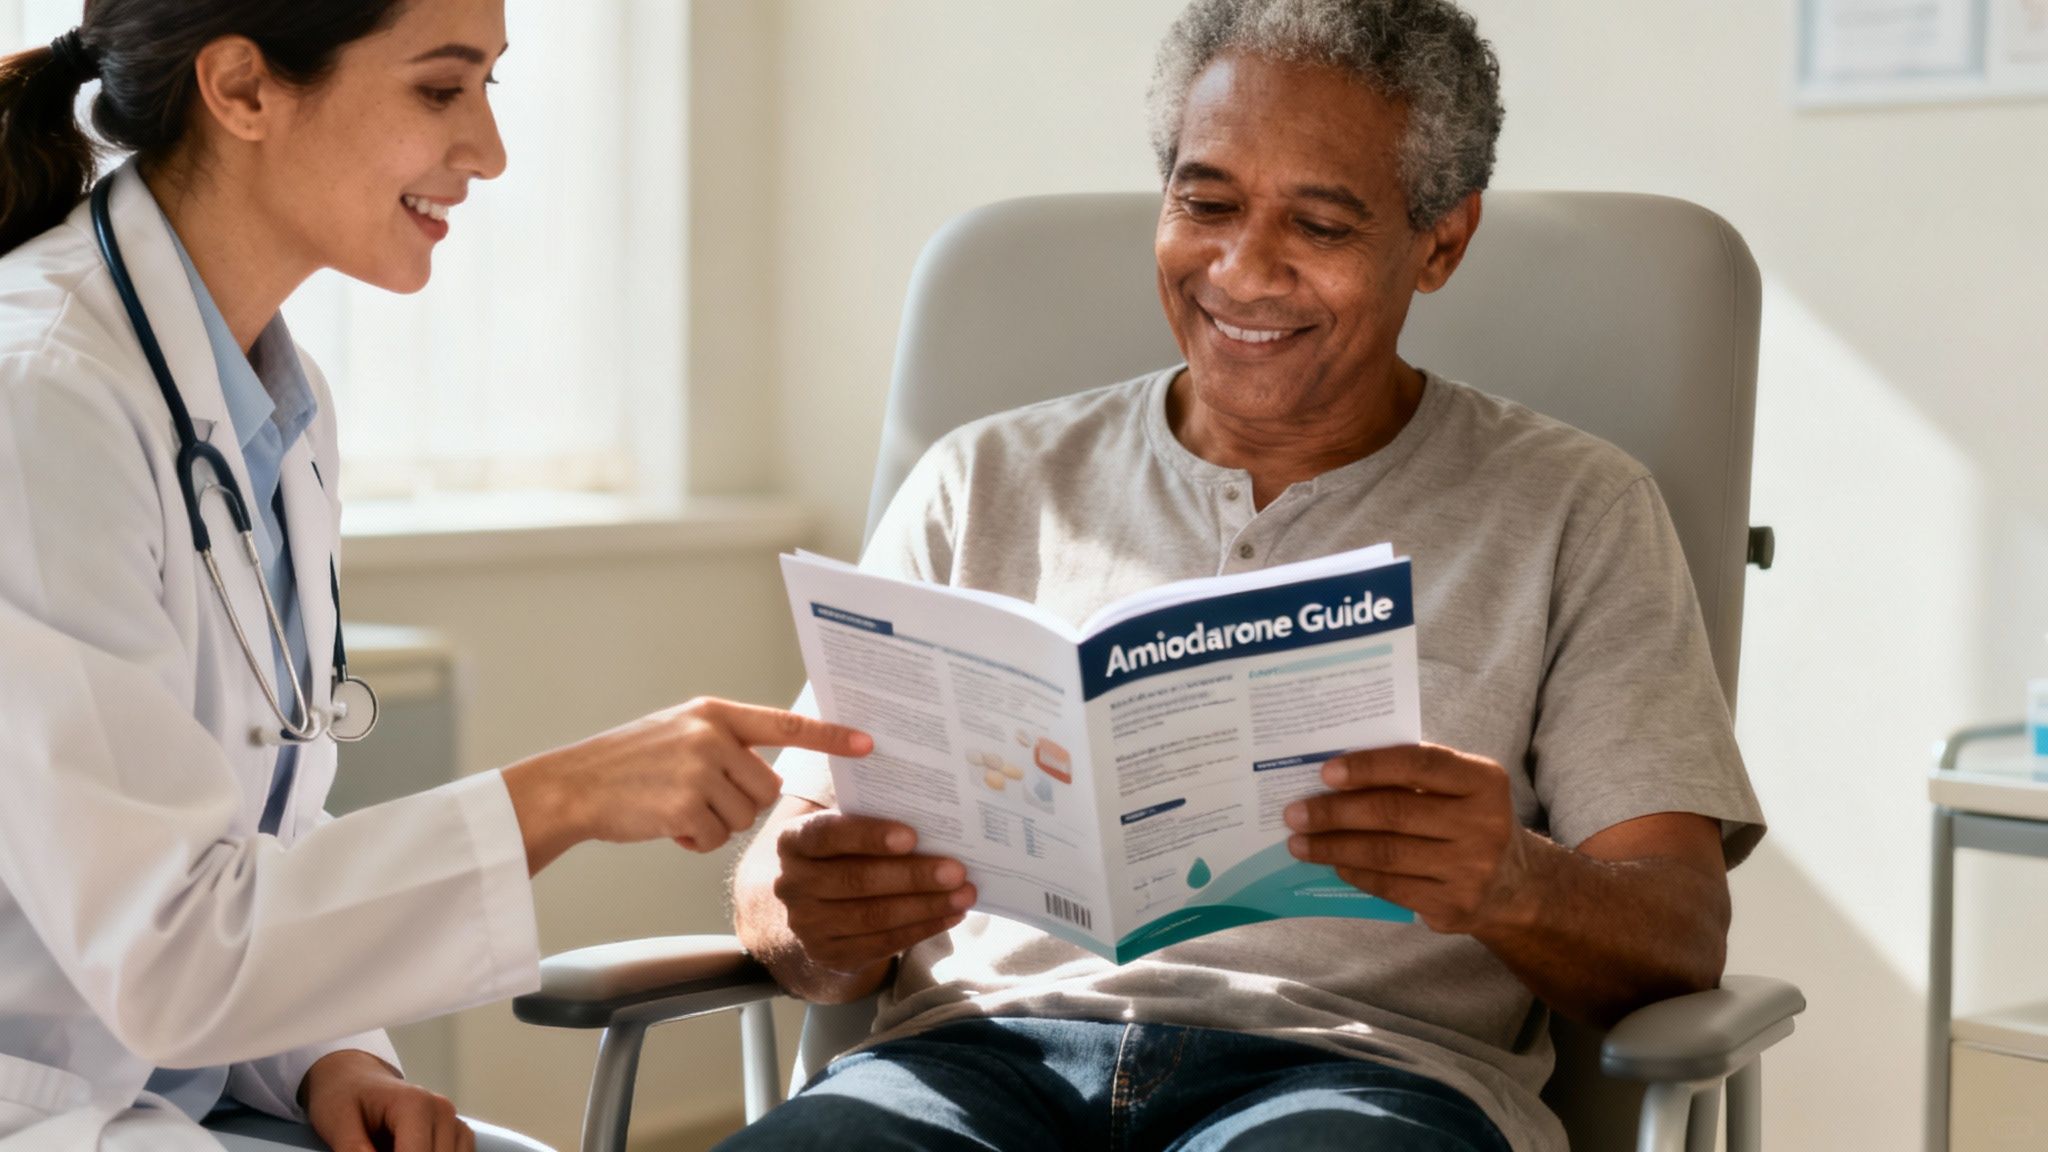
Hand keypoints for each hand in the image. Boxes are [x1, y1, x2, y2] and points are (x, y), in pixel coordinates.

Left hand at [301, 1049, 470, 1151]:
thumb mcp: (338, 1123)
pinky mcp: (456, 1131)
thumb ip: (354, 1149)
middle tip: (378, 1150)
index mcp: (415, 1105)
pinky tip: (412, 1150)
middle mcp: (441, 1111)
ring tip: (390, 1148)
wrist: (355, 1080)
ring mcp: (453, 1120)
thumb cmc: (345, 1096)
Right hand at [503, 698, 872, 871]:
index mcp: (713, 713)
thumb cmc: (627, 764)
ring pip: (744, 817)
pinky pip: (715, 839)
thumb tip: (769, 769)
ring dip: (715, 824)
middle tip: (703, 801)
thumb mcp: (678, 733)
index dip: (830, 736)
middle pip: (768, 788)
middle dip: (743, 804)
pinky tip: (664, 825)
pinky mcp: (684, 806)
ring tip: (675, 808)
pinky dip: (694, 842)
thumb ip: (723, 742)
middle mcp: (711, 736)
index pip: (785, 724)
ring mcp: (698, 770)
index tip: (869, 743)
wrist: (573, 786)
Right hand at [773, 810, 974, 978]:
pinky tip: (950, 916)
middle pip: (856, 880)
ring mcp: (807, 924)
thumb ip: (872, 818)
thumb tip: (931, 815)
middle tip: (956, 870)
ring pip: (873, 916)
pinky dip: (921, 929)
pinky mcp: (829, 954)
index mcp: (793, 841)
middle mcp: (792, 884)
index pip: (826, 834)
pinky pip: (882, 943)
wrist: (816, 907)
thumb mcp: (845, 831)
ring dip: (925, 906)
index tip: (912, 836)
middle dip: (912, 876)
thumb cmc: (844, 854)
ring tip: (964, 895)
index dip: (868, 836)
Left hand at [1283, 743, 1537, 935]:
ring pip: (1386, 853)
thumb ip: (1414, 775)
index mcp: (1484, 781)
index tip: (1326, 772)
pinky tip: (1333, 863)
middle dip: (1335, 812)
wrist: (1514, 886)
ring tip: (1299, 842)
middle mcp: (1483, 824)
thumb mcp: (1460, 789)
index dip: (1370, 767)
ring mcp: (1470, 869)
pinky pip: (1390, 886)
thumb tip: (1336, 775)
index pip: (1419, 764)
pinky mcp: (1452, 905)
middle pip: (1393, 812)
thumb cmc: (1469, 821)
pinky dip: (1355, 872)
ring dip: (1333, 847)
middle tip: (1295, 812)